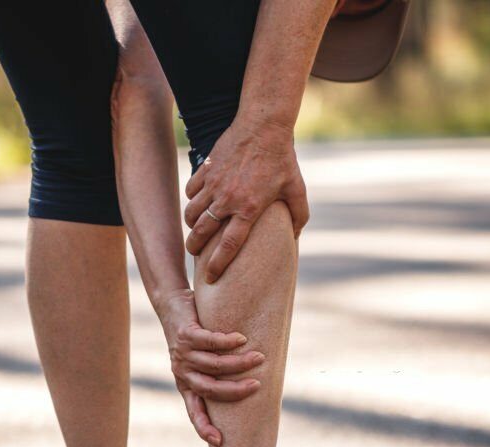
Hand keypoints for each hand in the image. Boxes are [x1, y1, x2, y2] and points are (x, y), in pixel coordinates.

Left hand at [156, 289, 263, 445]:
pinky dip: (228, 341)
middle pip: (210, 389)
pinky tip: (241, 338)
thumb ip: (215, 373)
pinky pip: (210, 341)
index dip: (204, 427)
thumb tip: (249, 386)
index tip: (218, 441)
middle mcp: (182, 372)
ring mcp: (182, 353)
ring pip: (214, 364)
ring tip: (259, 357)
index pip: (194, 411)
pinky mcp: (186, 334)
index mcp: (185, 384)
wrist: (171, 305)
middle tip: (256, 386)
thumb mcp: (200, 360)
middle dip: (235, 390)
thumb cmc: (193, 335)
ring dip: (239, 362)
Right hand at [183, 115, 308, 282]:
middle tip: (195, 253)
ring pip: (192, 213)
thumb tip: (295, 237)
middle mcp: (228, 200)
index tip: (210, 278)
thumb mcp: (297, 190)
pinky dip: (192, 201)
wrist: (264, 125)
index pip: (228, 246)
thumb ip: (299, 216)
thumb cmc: (283, 160)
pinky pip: (191, 192)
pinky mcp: (206, 169)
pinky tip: (198, 203)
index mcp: (249, 210)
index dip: (217, 265)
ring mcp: (214, 184)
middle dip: (195, 248)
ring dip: (192, 225)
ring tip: (196, 229)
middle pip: (201, 233)